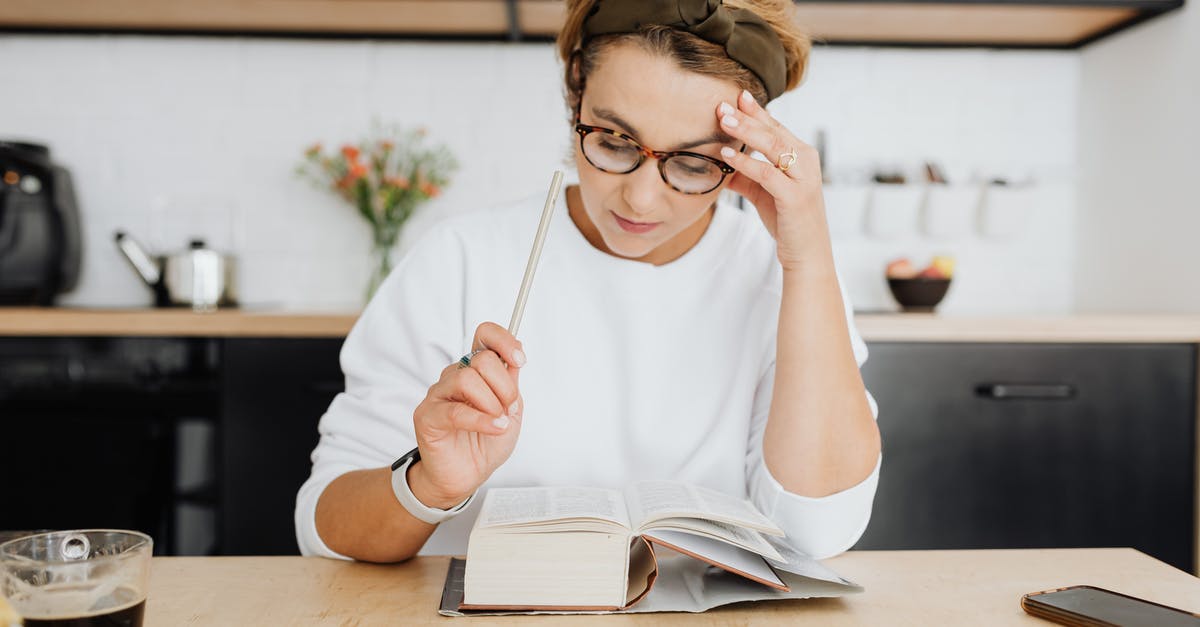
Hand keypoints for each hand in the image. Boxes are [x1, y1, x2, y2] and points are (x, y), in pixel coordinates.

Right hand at [408, 322, 525, 508]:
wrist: (468, 475)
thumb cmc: (486, 442)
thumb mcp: (510, 410)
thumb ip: (511, 383)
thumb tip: (515, 356)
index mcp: (475, 370)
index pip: (484, 335)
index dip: (504, 341)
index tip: (520, 360)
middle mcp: (455, 376)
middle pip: (481, 359)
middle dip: (504, 386)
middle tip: (509, 409)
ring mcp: (438, 394)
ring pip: (467, 379)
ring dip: (491, 403)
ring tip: (498, 422)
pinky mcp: (427, 416)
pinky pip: (456, 410)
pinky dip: (482, 420)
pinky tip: (496, 428)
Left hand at [716, 89, 831, 269]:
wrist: (806, 253)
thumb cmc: (787, 221)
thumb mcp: (763, 193)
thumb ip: (746, 175)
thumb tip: (721, 162)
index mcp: (802, 156)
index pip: (776, 127)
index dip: (756, 111)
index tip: (736, 96)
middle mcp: (806, 162)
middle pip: (773, 131)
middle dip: (747, 116)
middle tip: (722, 104)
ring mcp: (803, 178)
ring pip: (772, 146)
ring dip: (745, 132)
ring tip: (722, 120)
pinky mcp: (795, 196)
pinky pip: (767, 173)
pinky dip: (746, 162)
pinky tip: (727, 155)